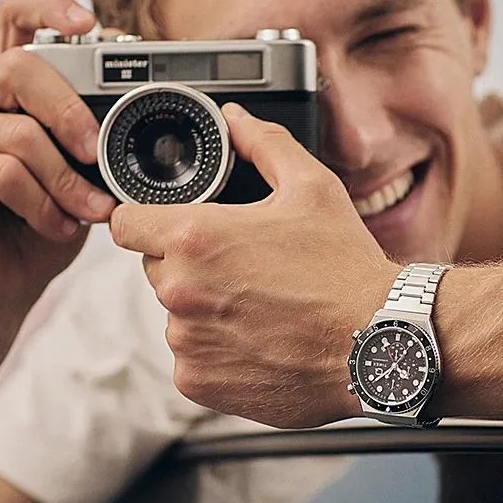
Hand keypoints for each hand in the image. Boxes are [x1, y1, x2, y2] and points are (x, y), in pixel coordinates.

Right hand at [0, 0, 116, 338]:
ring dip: (66, 178)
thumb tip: (135, 121)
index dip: (50, 8)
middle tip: (96, 152)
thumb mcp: (75, 178)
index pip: (13, 20)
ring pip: (19, 131)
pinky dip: (43, 203)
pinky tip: (55, 226)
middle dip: (71, 109)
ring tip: (86, 211)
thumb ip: (91, 142)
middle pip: (20, 66)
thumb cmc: (32, 234)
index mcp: (0, 93)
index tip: (93, 23)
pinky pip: (3, 172)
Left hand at [110, 103, 399, 428]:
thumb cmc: (346, 268)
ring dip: (204, 311)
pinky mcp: (199, 382)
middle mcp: (180, 290)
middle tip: (243, 268)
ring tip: (260, 309)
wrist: (376, 342)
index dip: (146, 219)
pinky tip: (260, 342)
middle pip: (156, 269)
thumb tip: (236, 120)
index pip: (126, 223)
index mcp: (194, 237)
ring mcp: (186, 341)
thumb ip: (263, 145)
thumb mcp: (312, 188)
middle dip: (189, 265)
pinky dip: (218, 353)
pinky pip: (192, 359)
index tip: (169, 227)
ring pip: (177, 316)